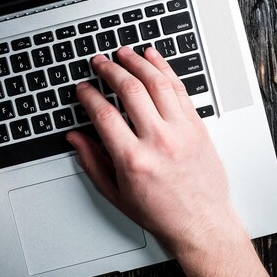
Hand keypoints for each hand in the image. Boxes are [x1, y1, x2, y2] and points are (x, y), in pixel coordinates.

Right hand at [67, 47, 276, 276]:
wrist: (201, 223)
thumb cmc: (160, 212)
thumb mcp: (115, 193)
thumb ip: (92, 162)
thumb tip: (75, 138)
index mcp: (133, 160)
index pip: (104, 114)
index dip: (88, 95)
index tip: (82, 88)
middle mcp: (158, 141)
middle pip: (130, 90)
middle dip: (110, 70)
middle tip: (99, 62)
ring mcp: (181, 131)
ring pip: (156, 83)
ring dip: (137, 62)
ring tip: (123, 53)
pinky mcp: (197, 126)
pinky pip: (179, 89)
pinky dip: (165, 69)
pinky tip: (153, 58)